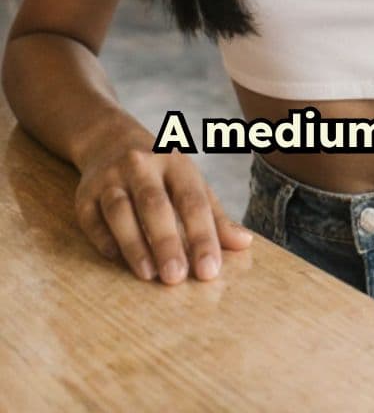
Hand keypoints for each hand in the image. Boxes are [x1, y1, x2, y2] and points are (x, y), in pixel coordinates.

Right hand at [74, 126, 252, 284]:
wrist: (110, 139)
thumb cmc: (161, 171)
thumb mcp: (190, 182)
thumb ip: (215, 215)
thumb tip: (245, 243)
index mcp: (176, 162)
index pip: (193, 200)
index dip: (203, 235)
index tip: (210, 270)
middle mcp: (142, 164)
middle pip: (155, 204)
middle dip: (167, 241)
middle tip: (177, 277)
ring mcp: (110, 177)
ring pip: (120, 209)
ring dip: (133, 242)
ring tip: (148, 274)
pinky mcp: (85, 192)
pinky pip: (91, 217)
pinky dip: (102, 238)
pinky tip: (115, 259)